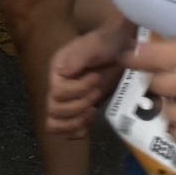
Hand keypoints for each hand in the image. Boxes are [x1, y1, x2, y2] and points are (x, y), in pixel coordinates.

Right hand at [46, 20, 135, 138]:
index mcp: (57, 71)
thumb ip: (79, 57)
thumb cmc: (107, 43)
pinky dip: (79, 130)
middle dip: (78, 106)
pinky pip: (69, 132)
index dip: (77, 90)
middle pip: (54, 110)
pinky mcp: (79, 110)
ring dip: (76, 121)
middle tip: (96, 93)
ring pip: (56, 124)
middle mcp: (58, 86)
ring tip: (93, 109)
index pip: (56, 93)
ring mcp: (68, 101)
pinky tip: (93, 117)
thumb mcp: (95, 44)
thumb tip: (62, 73)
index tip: (95, 77)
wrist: (121, 48)